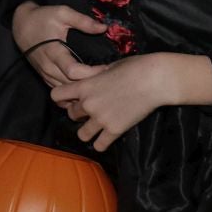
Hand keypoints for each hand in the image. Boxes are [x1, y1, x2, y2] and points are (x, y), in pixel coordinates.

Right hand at [12, 0, 107, 88]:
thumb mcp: (62, 13)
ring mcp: (46, 74)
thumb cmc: (42, 18)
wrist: (21, 25)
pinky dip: (73, 92)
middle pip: (71, 85)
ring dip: (82, 89)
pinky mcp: (45, 77)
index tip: (106, 68)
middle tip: (108, 76)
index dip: (91, 73)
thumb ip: (83, 21)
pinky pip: (60, 91)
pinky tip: (86, 87)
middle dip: (90, 82)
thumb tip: (103, 28)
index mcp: (53, 52)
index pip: (73, 72)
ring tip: (100, 82)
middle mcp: (48, 67)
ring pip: (66, 91)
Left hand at [49, 53, 178, 152]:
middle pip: (71, 115)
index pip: (56, 96)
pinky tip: (107, 136)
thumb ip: (92, 75)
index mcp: (84, 85)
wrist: (155, 80)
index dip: (62, 97)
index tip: (70, 98)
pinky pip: (99, 146)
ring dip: (88, 131)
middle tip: (91, 111)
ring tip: (97, 126)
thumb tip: (83, 76)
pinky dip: (101, 143)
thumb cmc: (134, 67)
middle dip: (79, 114)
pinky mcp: (114, 131)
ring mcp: (100, 119)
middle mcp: (88, 104)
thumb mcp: (108, 66)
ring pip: (82, 135)